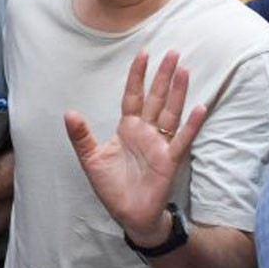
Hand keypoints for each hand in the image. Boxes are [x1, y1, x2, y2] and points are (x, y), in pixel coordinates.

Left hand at [64, 51, 206, 243]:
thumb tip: (69, 113)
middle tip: (173, 52)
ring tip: (184, 70)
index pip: (133, 95)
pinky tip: (200, 107)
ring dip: (178, 92)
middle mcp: (146, 132)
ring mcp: (159, 144)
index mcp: (128, 128)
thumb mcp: (91, 159)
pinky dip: (191, 124)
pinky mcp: (169, 160)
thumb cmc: (112, 187)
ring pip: (171, 112)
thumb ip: (81, 136)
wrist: (129, 215)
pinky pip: (182, 139)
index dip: (137, 75)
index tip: (144, 53)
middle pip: (156, 97)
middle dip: (163, 75)